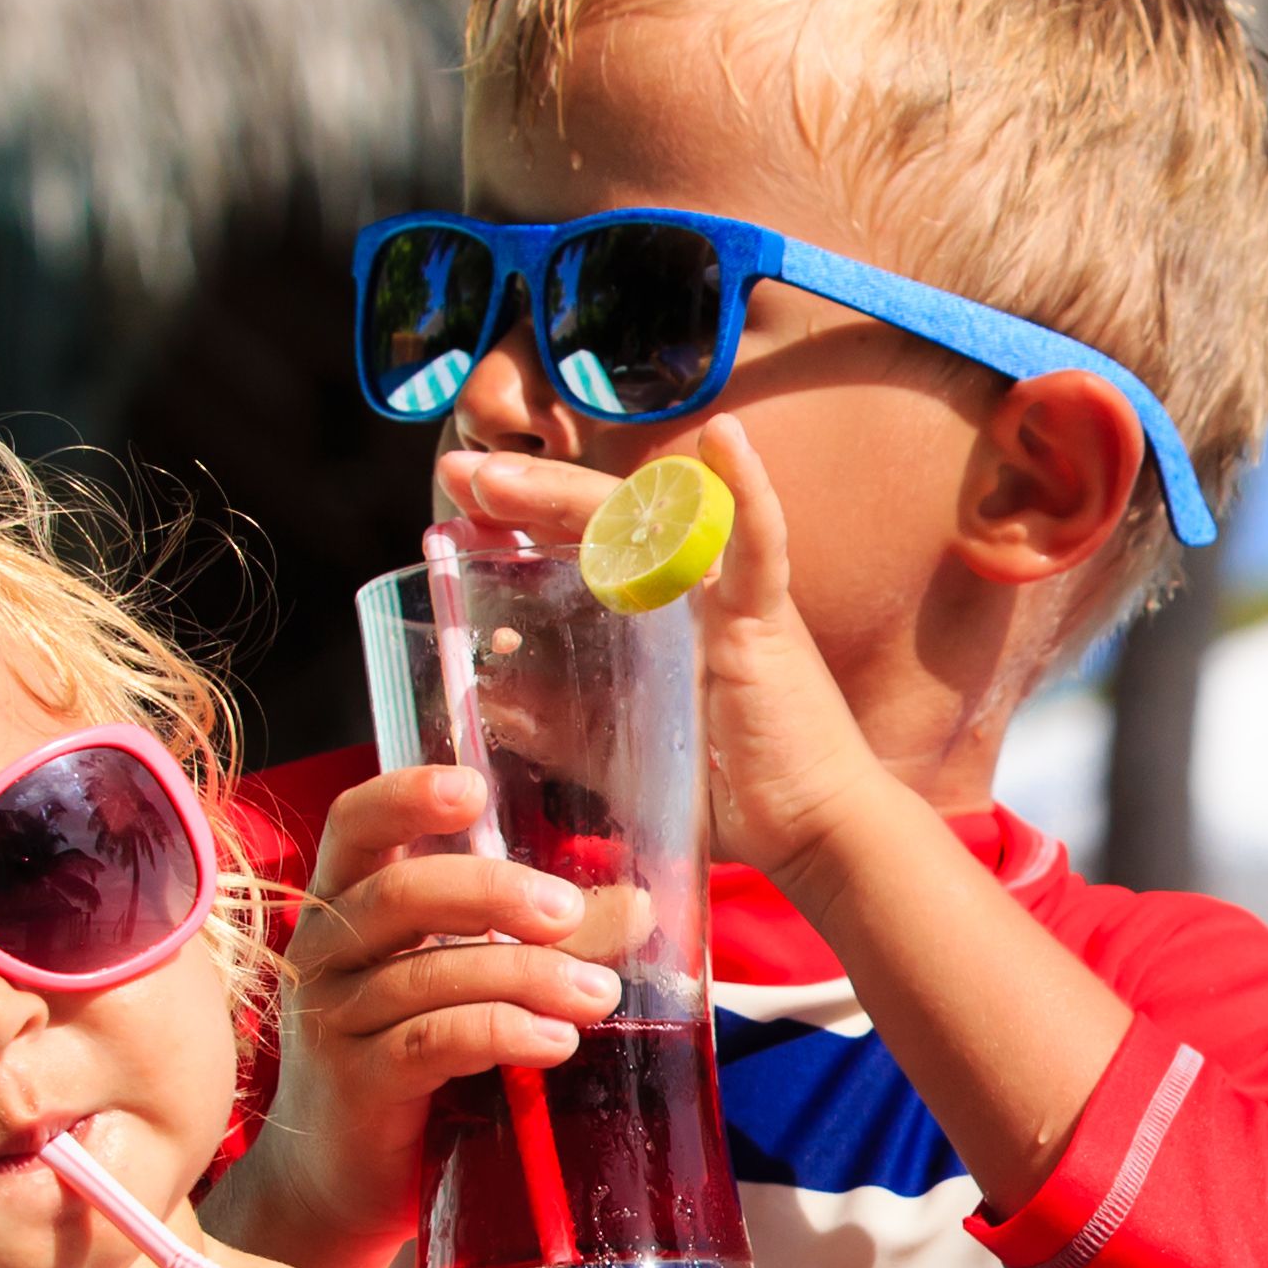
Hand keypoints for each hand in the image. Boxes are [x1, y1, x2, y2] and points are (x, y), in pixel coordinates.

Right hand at [213, 767, 622, 1267]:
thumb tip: (642, 906)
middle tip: (570, 913)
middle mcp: (325, 953)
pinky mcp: (355, 1086)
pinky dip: (501, 1033)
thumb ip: (543, 940)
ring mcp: (332, 1021)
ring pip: (428, 975)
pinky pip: (431, 1043)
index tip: (473, 790)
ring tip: (600, 996)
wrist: (341, 1188)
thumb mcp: (473, 986)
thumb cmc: (413, 1068)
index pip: (357, 825)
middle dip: (494, 894)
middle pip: (400, 894)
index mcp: (348, 907)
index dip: (405, 797)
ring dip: (526, 977)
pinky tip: (554, 1042)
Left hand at [437, 432, 903, 883]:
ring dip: (571, 494)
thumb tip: (484, 698)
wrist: (810, 828)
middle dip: (524, 492)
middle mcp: (689, 590)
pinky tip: (727, 439)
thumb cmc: (727, 791)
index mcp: (654, 613)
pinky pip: (759, 546)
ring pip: (648, 521)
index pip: (579, 544)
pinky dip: (749, 493)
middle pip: (599, 519)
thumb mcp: (620, 751)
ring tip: (503, 475)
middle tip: (456, 472)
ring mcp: (727, 596)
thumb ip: (560, 723)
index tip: (456, 508)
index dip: (520, 518)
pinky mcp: (767, 617)